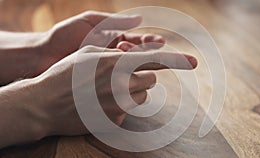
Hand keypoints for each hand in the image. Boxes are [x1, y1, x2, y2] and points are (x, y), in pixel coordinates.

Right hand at [33, 44, 196, 136]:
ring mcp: (118, 105)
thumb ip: (114, 52)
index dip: (178, 60)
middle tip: (123, 76)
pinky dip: (120, 106)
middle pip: (151, 79)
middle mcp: (121, 84)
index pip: (156, 59)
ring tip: (108, 90)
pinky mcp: (114, 120)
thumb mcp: (88, 53)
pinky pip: (128, 110)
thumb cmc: (64, 75)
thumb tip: (132, 56)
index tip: (195, 62)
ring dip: (132, 91)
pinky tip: (101, 103)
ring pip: (142, 95)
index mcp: (116, 63)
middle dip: (142, 76)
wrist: (44, 104)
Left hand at [37, 11, 164, 77]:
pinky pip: (119, 83)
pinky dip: (125, 79)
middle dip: (146, 54)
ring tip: (127, 58)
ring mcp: (109, 71)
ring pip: (132, 70)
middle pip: (139, 57)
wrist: (41, 56)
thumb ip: (113, 20)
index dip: (151, 42)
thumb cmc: (63, 36)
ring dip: (134, 65)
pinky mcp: (102, 83)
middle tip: (149, 52)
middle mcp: (114, 56)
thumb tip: (139, 18)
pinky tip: (125, 77)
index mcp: (114, 39)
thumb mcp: (88, 22)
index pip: (139, 41)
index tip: (160, 42)